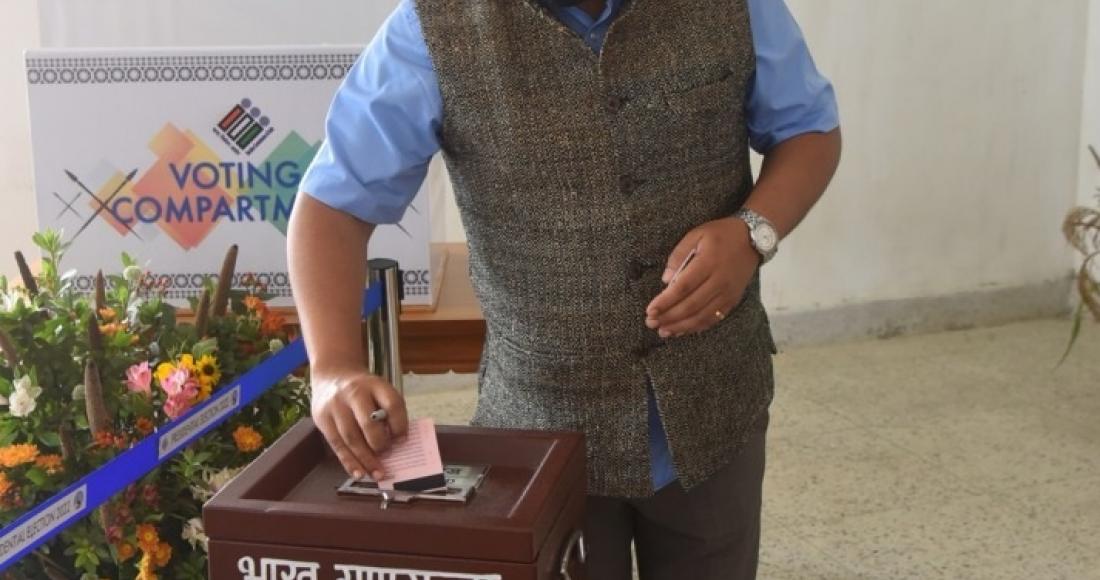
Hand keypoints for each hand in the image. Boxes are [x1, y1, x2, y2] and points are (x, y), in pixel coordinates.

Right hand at [310, 365, 408, 479]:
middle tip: (388, 456)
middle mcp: (353, 393)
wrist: (332, 375)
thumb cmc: (363, 389)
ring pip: (351, 438)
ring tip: (378, 473)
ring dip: (365, 460)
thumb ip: (390, 412)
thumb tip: (398, 443)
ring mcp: (335, 406)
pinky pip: (337, 445)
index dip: (400, 424)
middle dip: (380, 444)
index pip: (392, 403)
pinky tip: (359, 473)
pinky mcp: (322, 419)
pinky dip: (349, 462)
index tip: (403, 440)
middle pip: (368, 423)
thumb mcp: (380, 390)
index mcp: (374, 384)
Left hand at [645, 217, 759, 337]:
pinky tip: (682, 330)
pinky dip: (697, 326)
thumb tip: (666, 280)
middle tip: (651, 323)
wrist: (753, 239)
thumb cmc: (721, 234)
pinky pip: (714, 318)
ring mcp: (728, 293)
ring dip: (681, 326)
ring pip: (702, 316)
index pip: (683, 287)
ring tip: (663, 331)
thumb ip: (679, 255)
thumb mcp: (696, 234)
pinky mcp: (733, 300)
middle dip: (669, 317)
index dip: (666, 301)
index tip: (650, 310)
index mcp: (708, 262)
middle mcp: (720, 281)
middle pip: (691, 305)